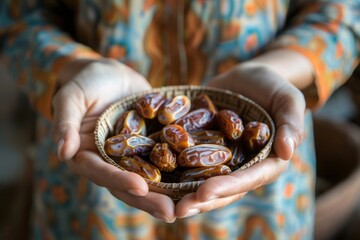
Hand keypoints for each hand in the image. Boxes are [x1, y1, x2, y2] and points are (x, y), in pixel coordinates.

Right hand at [52, 59, 175, 222]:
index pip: (102, 173)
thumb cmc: (85, 82)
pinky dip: (180, 168)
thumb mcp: (71, 98)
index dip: (119, 180)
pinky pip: (165, 157)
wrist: (110, 73)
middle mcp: (111, 161)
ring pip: (150, 176)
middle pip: (129, 184)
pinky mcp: (151, 144)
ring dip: (168, 192)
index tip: (140, 187)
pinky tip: (198, 177)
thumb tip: (63, 152)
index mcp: (88, 156)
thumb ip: (65, 123)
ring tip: (189, 203)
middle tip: (172, 213)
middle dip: (150, 199)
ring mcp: (133, 155)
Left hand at [176, 62, 305, 217]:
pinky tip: (152, 171)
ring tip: (161, 201)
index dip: (227, 188)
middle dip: (200, 199)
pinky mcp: (204, 146)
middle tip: (178, 209)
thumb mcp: (287, 99)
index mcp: (265, 162)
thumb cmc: (274, 87)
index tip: (204, 193)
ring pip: (202, 179)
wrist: (248, 76)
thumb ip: (291, 123)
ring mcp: (221, 158)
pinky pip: (189, 157)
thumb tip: (287, 151)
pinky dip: (172, 166)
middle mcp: (241, 165)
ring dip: (183, 191)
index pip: (248, 179)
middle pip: (222, 188)